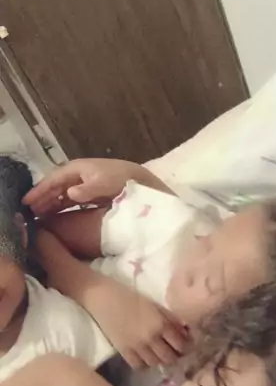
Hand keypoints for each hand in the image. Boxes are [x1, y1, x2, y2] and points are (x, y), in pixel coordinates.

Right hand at [24, 158, 144, 215]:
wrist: (139, 179)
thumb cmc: (121, 178)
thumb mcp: (106, 183)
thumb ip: (89, 189)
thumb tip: (70, 193)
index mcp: (77, 169)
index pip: (53, 179)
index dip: (40, 190)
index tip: (27, 201)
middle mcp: (77, 175)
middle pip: (54, 187)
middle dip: (41, 199)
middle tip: (28, 213)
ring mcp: (82, 184)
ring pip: (60, 194)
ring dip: (49, 204)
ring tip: (37, 216)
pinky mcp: (88, 193)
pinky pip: (69, 200)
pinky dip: (60, 207)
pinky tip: (54, 216)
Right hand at [90, 279, 189, 368]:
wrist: (103, 298)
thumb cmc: (130, 296)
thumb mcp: (155, 304)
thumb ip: (170, 318)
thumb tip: (185, 329)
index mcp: (160, 324)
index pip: (180, 343)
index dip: (186, 346)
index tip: (187, 345)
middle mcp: (151, 338)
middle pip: (169, 357)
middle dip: (175, 355)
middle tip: (175, 351)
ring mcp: (137, 347)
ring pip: (155, 363)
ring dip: (160, 360)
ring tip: (160, 354)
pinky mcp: (123, 351)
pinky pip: (138, 366)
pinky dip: (145, 364)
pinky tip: (145, 357)